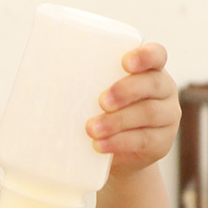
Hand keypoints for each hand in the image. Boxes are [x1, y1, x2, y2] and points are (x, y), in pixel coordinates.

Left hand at [85, 43, 180, 174]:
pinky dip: (119, 143)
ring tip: (92, 129)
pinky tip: (100, 145)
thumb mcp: (96, 93)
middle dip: (125, 91)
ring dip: (117, 121)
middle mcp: (164, 90)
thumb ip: (84, 82)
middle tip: (101, 101)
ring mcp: (167, 117)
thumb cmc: (102, 111)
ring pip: (149, 114)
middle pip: (153, 84)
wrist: (116, 151)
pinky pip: (144, 140)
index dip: (144, 56)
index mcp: (150, 71)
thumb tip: (40, 75)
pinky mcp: (162, 143)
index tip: (125, 63)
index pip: (156, 55)